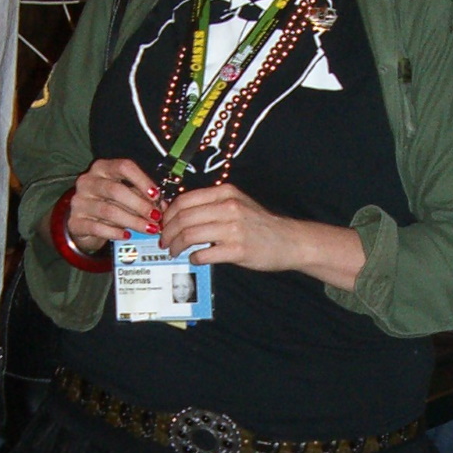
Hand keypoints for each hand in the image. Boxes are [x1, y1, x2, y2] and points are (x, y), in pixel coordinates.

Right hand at [62, 158, 161, 253]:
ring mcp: (79, 201)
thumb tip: (163, 206)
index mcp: (102, 168)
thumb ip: (142, 196)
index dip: (142, 180)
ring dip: (132, 221)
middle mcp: (87, 181)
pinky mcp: (75, 222)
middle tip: (156, 217)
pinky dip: (115, 232)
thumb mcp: (125, 195)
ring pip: (109, 210)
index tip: (156, 195)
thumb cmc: (109, 204)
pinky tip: (127, 235)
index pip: (123, 166)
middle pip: (116, 190)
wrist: (84, 222)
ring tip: (148, 229)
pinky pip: (97, 228)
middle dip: (139, 205)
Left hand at [160, 182, 365, 289]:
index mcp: (225, 193)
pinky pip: (204, 254)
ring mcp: (233, 229)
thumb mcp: (237, 204)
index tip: (163, 225)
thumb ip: (211, 206)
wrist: (289, 240)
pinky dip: (194, 258)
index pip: (184, 201)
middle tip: (164, 242)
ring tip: (174, 252)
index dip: (167, 215)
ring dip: (176, 246)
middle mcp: (228, 207)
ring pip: (189, 235)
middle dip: (167, 233)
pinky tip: (195, 259)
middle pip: (183, 219)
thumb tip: (178, 214)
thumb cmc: (260, 224)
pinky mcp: (237, 250)